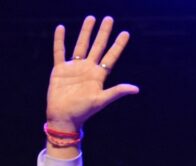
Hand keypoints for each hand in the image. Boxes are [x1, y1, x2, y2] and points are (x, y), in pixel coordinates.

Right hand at [45, 15, 138, 134]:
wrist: (64, 117)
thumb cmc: (83, 111)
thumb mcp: (101, 100)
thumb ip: (117, 92)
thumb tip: (136, 89)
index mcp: (98, 75)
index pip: (111, 56)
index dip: (118, 45)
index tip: (125, 33)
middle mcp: (88, 69)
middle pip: (97, 46)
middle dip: (103, 33)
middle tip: (109, 19)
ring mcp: (74, 68)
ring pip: (81, 45)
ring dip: (86, 32)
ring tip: (91, 18)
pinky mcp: (60, 70)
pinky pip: (59, 52)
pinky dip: (60, 40)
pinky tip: (61, 28)